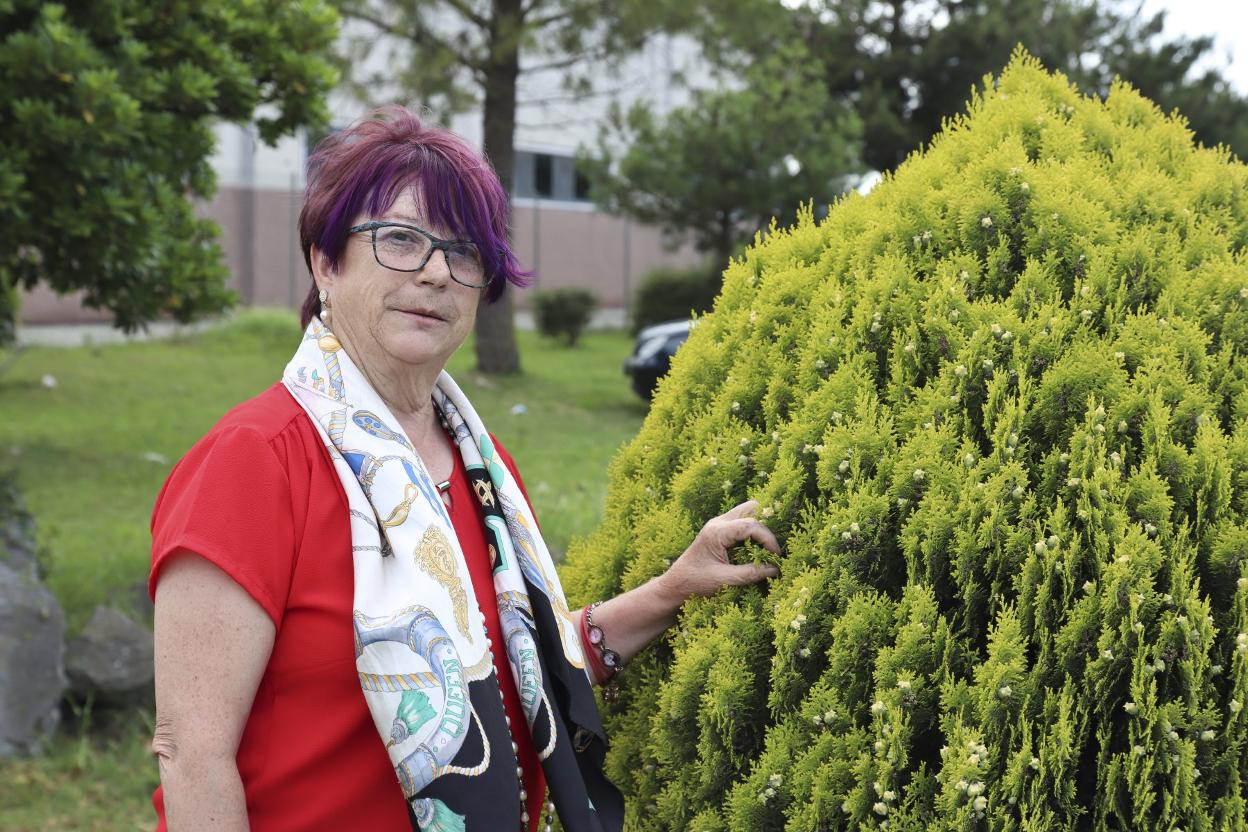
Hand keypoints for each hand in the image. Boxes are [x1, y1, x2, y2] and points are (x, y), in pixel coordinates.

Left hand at [656, 500, 780, 604]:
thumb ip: (751, 573)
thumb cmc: (694, 583)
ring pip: (747, 513)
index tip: (776, 557)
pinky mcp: (719, 532)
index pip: (751, 524)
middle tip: (772, 548)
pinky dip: (752, 533)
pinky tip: (756, 550)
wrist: (673, 586)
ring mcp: (718, 525)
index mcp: (717, 531)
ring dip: (759, 528)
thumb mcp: (724, 580)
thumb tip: (776, 569)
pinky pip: (741, 523)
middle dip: (766, 526)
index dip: (768, 539)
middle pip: (751, 508)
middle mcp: (718, 522)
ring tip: (766, 550)